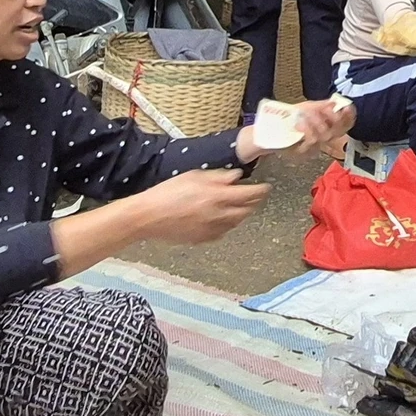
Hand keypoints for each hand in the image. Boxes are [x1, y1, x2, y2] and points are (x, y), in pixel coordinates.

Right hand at [132, 168, 267, 245]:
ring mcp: (212, 229)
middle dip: (253, 203)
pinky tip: (220, 218)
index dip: (261, 190)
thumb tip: (236, 177)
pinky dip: (226, 224)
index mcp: (217, 196)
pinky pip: (222, 231)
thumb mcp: (193, 176)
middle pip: (246, 210)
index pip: (249, 194)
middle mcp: (219, 215)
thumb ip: (218, 177)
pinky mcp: (204, 239)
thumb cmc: (168, 192)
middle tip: (254, 196)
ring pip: (236, 222)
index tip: (266, 187)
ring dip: (240, 213)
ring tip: (237, 206)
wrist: (149, 216)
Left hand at [234, 96, 353, 162]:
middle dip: (331, 118)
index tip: (347, 107)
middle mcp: (322, 140)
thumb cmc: (287, 120)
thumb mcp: (305, 108)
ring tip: (305, 114)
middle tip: (323, 109)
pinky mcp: (302, 153)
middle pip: (337, 131)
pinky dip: (306, 129)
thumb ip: (322, 106)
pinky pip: (310, 142)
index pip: (345, 125)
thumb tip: (337, 102)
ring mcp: (313, 148)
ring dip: (316, 122)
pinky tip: (299, 123)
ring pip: (324, 136)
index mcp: (325, 128)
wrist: (268, 131)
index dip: (349, 117)